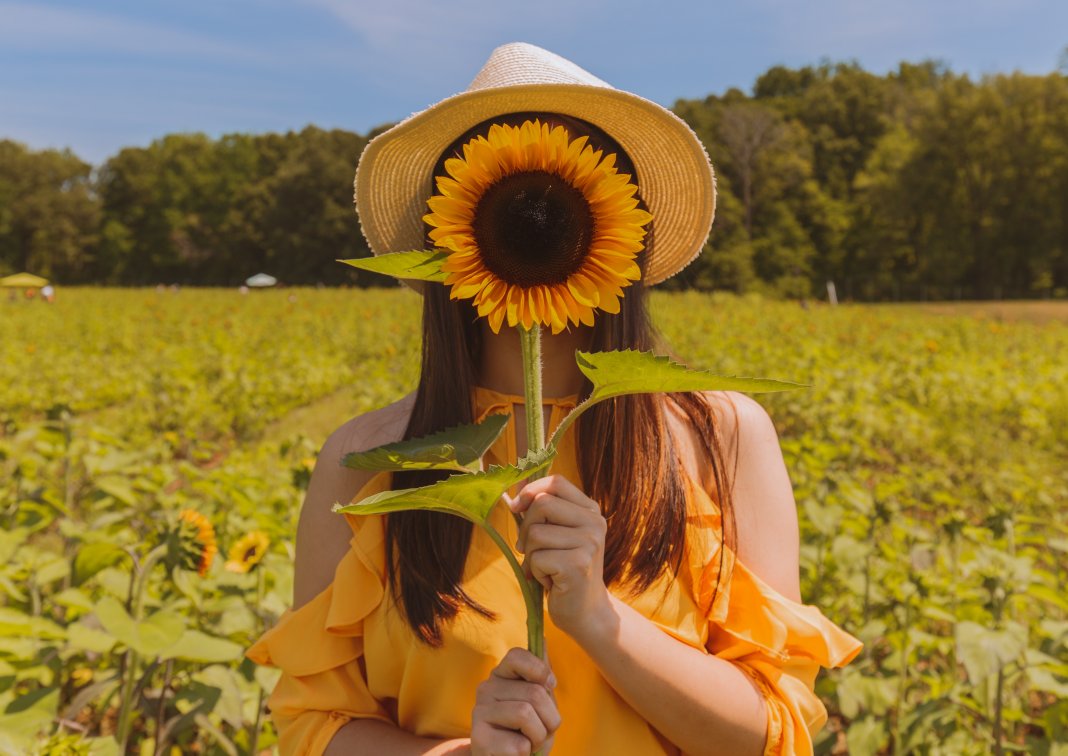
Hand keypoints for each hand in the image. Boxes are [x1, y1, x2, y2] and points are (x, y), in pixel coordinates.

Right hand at [471, 648, 559, 755]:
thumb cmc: (525, 731)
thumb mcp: (538, 701)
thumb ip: (540, 673)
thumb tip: (543, 637)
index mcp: (501, 675)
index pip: (517, 655)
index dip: (540, 671)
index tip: (548, 686)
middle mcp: (486, 689)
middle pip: (534, 692)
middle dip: (550, 719)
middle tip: (539, 730)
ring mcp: (479, 713)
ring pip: (526, 715)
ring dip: (539, 737)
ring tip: (529, 742)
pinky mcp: (479, 739)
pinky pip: (519, 744)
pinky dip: (526, 753)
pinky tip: (515, 754)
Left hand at [507, 475, 611, 640]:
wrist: (585, 611)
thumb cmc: (563, 570)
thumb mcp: (556, 534)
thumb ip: (540, 509)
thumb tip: (516, 486)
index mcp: (590, 510)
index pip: (556, 483)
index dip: (530, 490)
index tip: (516, 507)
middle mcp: (594, 523)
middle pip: (541, 504)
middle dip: (526, 528)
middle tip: (530, 550)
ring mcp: (589, 543)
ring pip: (535, 533)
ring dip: (530, 555)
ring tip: (545, 568)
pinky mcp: (578, 565)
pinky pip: (536, 558)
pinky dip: (535, 572)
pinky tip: (550, 581)